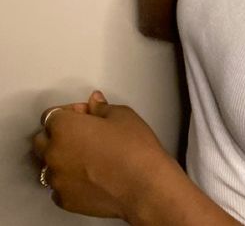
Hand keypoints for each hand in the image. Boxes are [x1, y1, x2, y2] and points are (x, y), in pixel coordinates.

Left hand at [30, 90, 170, 218]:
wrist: (143, 185)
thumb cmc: (134, 149)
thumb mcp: (122, 116)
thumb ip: (101, 108)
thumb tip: (95, 103)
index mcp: (65, 127)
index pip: (51, 115)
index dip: (69, 112)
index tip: (84, 114)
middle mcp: (54, 153)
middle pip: (41, 140)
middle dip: (58, 134)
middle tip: (82, 134)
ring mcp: (57, 179)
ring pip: (48, 165)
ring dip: (62, 158)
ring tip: (86, 157)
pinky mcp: (64, 200)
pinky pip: (58, 186)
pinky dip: (68, 180)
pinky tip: (88, 175)